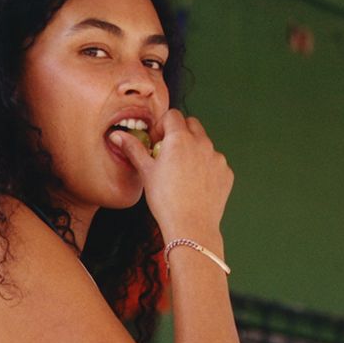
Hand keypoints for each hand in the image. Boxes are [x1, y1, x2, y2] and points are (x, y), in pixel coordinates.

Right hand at [118, 111, 232, 240]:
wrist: (191, 227)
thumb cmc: (166, 201)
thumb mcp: (146, 172)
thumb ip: (134, 149)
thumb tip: (117, 135)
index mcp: (180, 138)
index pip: (172, 115)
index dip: (162, 125)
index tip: (157, 141)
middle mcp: (202, 143)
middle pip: (191, 124)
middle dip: (180, 132)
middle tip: (169, 151)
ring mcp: (217, 158)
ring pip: (205, 144)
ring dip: (194, 150)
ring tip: (182, 172)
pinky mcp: (226, 173)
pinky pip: (215, 162)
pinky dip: (206, 167)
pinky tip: (195, 184)